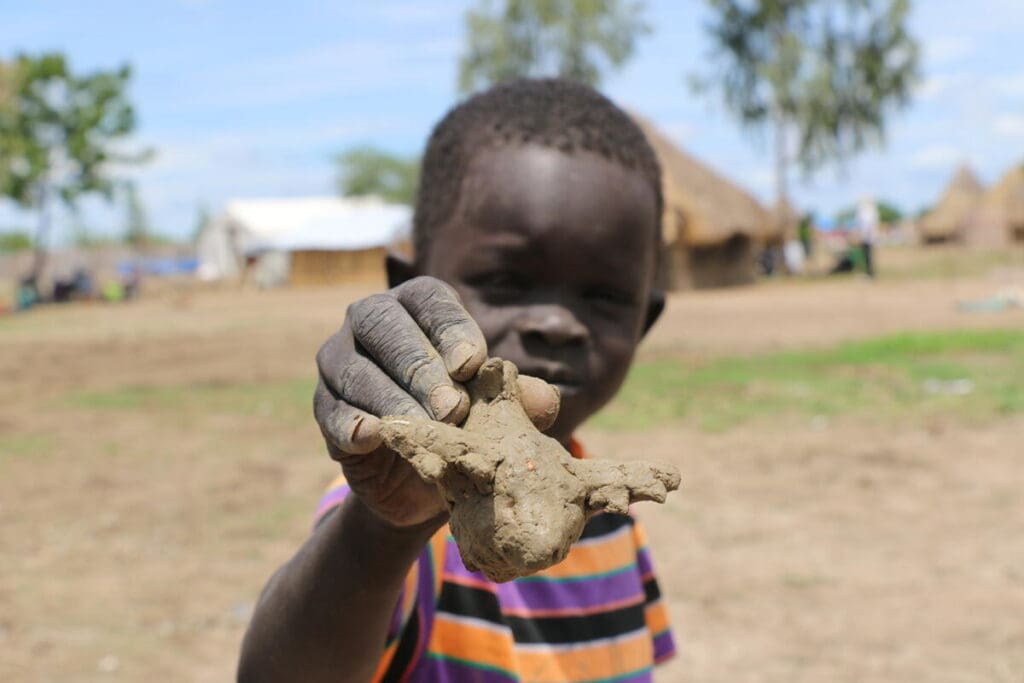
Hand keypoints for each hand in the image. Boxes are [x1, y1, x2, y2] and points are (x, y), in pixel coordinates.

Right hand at [314, 276, 559, 527]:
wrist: (423, 477)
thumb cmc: (467, 422)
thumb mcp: (498, 412)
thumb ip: (518, 399)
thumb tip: (544, 399)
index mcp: (418, 306)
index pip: (430, 301)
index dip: (451, 329)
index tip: (473, 364)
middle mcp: (371, 321)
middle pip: (385, 326)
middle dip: (421, 366)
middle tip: (454, 407)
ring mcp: (339, 360)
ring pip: (355, 368)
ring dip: (392, 398)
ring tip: (426, 427)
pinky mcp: (324, 406)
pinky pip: (331, 410)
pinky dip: (352, 424)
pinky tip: (374, 437)